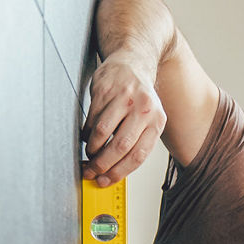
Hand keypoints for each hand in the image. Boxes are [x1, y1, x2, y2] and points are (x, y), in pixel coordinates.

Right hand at [83, 55, 166, 186]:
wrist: (132, 62)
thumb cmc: (138, 97)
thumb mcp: (147, 119)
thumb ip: (136, 143)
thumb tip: (113, 173)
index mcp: (157, 121)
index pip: (138, 155)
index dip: (119, 172)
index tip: (105, 181)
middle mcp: (144, 109)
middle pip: (120, 146)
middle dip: (102, 164)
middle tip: (92, 171)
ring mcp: (124, 98)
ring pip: (103, 133)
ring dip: (92, 149)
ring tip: (90, 153)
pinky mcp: (106, 90)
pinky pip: (92, 119)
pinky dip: (87, 133)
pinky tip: (88, 136)